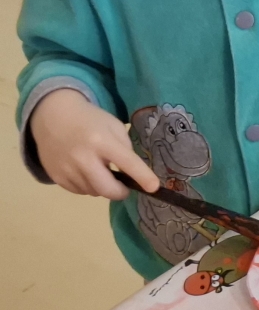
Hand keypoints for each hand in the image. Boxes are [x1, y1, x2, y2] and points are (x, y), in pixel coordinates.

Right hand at [30, 88, 158, 199]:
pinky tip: (87, 173)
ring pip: (94, 192)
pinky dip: (88, 187)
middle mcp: (83, 157)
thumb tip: (132, 174)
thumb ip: (125, 148)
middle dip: (121, 192)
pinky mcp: (56, 177)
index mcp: (102, 141)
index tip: (154, 187)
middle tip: (125, 187)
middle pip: (107, 188)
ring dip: (103, 188)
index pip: (127, 162)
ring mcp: (67, 169)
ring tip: (102, 172)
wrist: (53, 117)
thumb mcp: (113, 126)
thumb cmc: (90, 121)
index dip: (142, 176)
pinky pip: (79, 192)